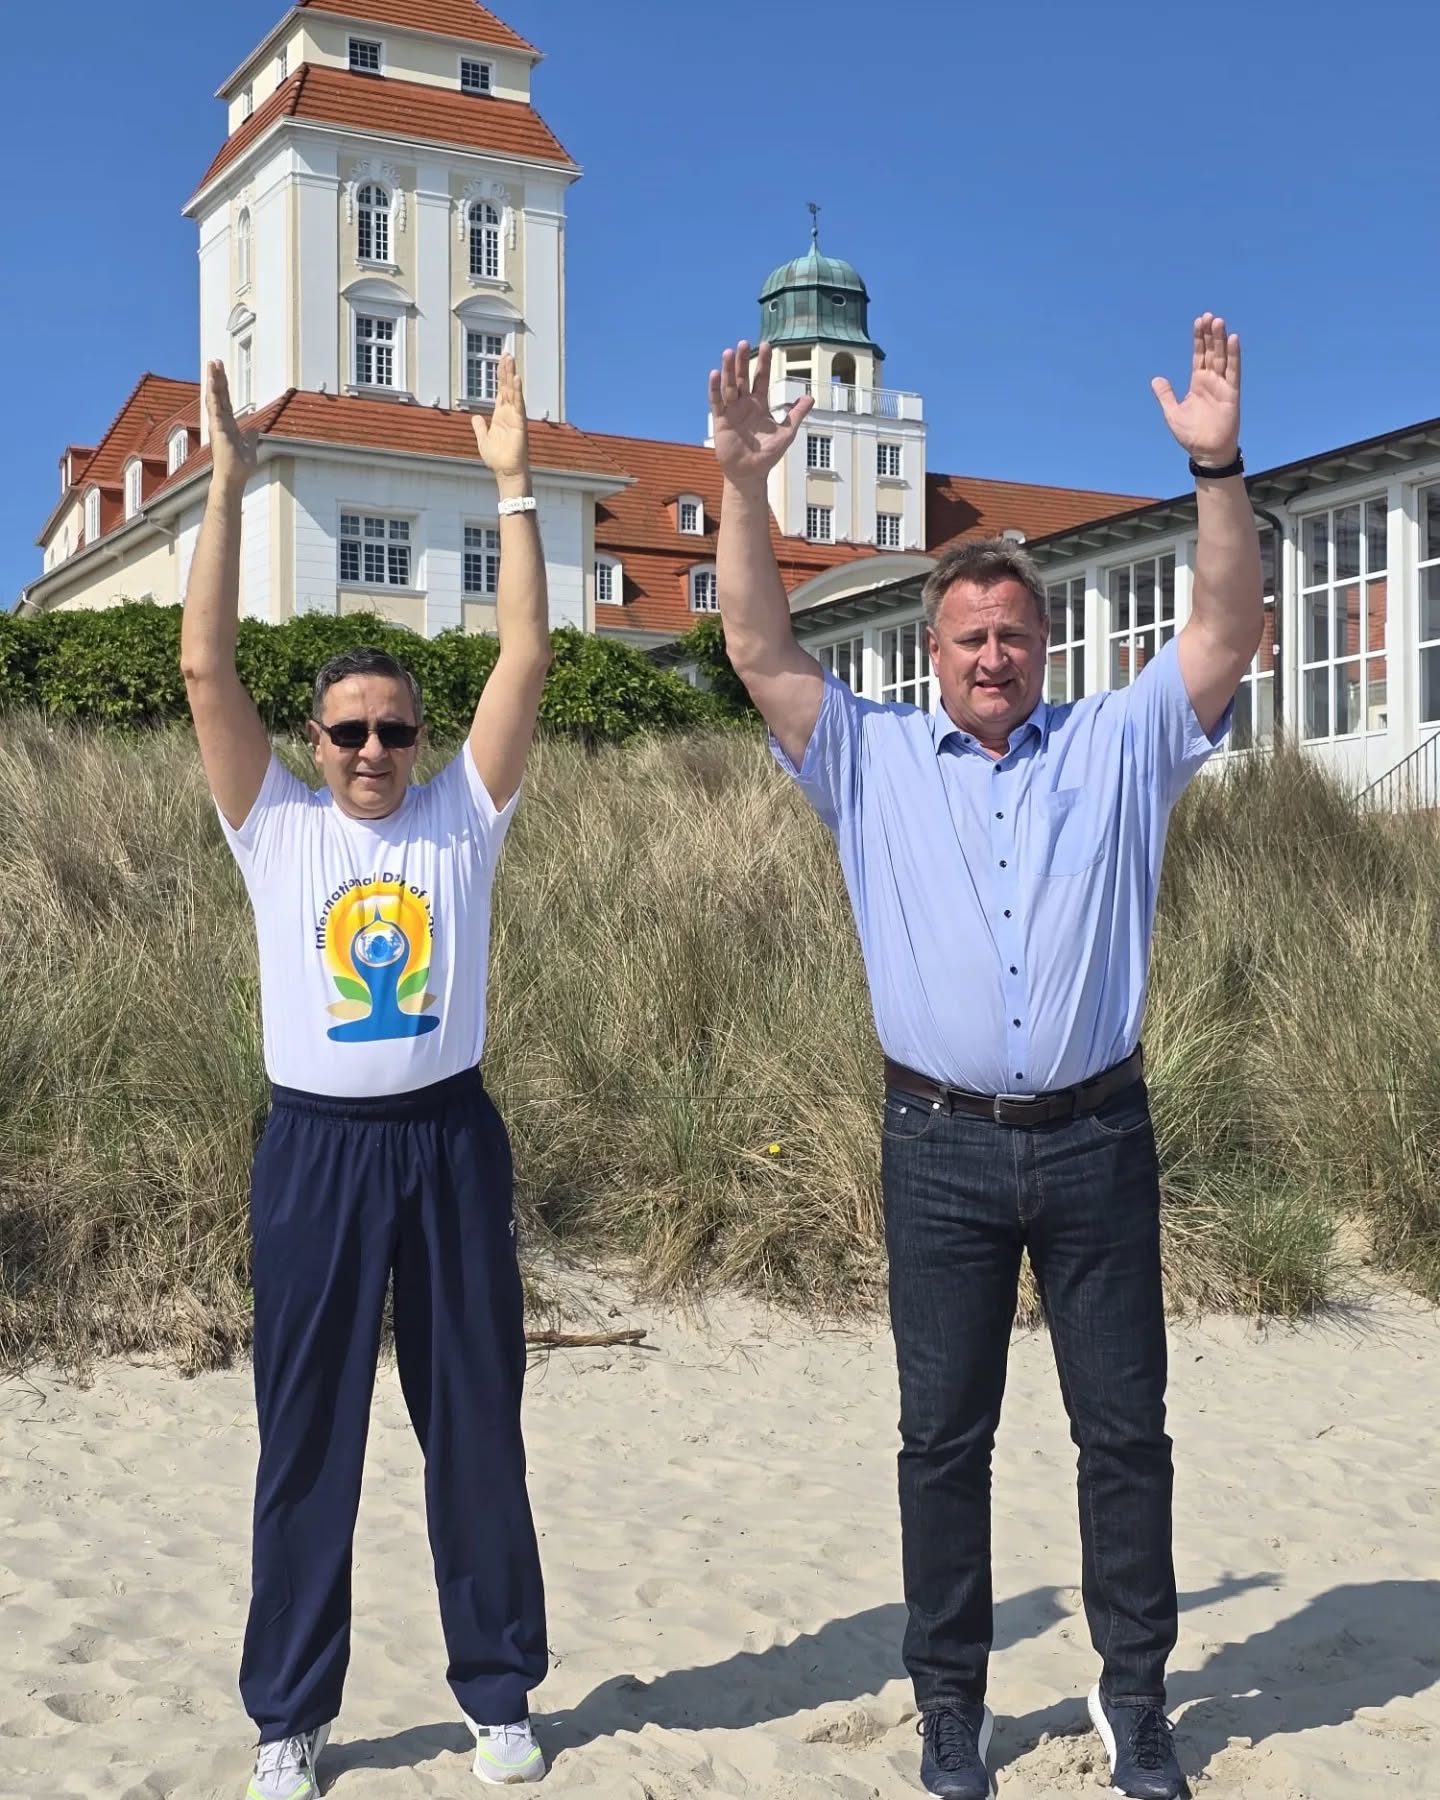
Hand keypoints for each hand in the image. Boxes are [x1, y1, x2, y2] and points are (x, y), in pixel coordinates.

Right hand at [206, 359, 257, 488]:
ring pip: (214, 397)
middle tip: (215, 361)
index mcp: (228, 425)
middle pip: (219, 395)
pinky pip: (214, 406)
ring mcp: (217, 424)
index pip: (226, 401)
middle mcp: (221, 422)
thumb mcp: (250, 447)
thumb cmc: (239, 466)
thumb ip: (251, 436)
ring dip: (213, 380)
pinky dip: (213, 393)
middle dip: (218, 377)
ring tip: (212, 364)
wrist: (234, 477)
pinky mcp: (217, 427)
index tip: (222, 372)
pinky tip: (212, 381)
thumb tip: (254, 429)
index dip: (224, 386)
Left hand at [471, 353, 530, 485]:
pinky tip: (515, 379)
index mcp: (501, 416)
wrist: (506, 472)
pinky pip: (518, 405)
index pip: (501, 391)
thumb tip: (475, 417)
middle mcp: (509, 414)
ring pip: (513, 392)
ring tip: (510, 359)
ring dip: (511, 375)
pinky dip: (517, 392)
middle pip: (507, 387)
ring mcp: (515, 417)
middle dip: (506, 370)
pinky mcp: (519, 424)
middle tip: (506, 352)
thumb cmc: (497, 459)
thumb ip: (480, 427)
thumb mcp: (483, 440)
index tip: (501, 361)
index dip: (500, 376)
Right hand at [709, 340, 812, 491]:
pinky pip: (717, 402)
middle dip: (743, 361)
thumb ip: (796, 414)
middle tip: (743, 343)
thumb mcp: (786, 433)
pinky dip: (715, 388)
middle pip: (743, 377)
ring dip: (728, 370)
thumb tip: (810, 397)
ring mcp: (732, 411)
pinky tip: (715, 374)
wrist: (750, 473)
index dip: (763, 363)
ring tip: (728, 352)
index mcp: (760, 404)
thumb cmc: (768, 455)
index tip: (766, 345)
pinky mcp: (721, 420)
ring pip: (729, 385)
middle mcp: (745, 404)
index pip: (761, 378)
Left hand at [1151, 314, 1240, 466]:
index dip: (1198, 339)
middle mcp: (1211, 380)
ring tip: (1218, 322)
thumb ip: (1166, 395)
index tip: (1198, 321)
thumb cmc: (1191, 435)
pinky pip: (1233, 371)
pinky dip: (1234, 355)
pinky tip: (1233, 339)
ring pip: (1222, 357)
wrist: (1207, 453)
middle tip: (1208, 316)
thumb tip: (1156, 378)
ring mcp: (1222, 385)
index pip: (1198, 355)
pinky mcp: (1232, 393)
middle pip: (1211, 351)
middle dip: (1209, 334)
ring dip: (1221, 340)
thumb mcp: (1172, 413)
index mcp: (1197, 383)